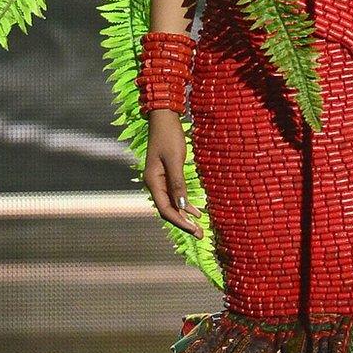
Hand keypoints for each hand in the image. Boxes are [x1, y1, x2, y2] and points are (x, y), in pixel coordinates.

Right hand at [144, 110, 204, 238]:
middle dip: (183, 223)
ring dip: (185, 216)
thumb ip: (177, 183)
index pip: (165, 209)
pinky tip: (196, 211)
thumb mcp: (175, 160)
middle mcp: (154, 183)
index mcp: (152, 181)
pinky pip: (175, 194)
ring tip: (199, 228)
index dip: (179, 222)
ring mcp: (160, 179)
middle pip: (168, 209)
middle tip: (200, 235)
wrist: (164, 117)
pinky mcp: (167, 173)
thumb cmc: (169, 135)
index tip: (194, 230)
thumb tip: (182, 207)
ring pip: (172, 203)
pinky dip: (185, 204)